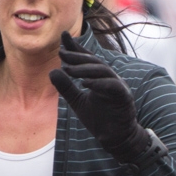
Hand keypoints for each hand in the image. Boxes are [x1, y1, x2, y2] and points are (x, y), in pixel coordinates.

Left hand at [49, 35, 159, 165]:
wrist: (115, 138)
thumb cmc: (99, 119)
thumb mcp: (77, 101)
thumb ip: (66, 87)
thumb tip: (51, 71)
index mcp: (100, 77)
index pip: (87, 59)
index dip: (76, 47)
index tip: (63, 36)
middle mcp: (111, 77)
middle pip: (94, 61)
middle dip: (77, 56)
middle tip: (61, 52)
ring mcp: (119, 86)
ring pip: (103, 71)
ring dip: (85, 69)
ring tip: (68, 69)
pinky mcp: (124, 97)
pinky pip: (112, 86)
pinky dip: (99, 83)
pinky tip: (85, 83)